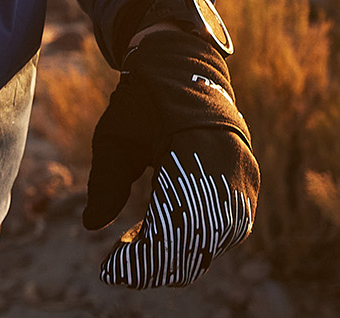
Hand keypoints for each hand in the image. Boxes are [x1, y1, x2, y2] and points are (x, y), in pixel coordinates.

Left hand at [82, 28, 258, 287]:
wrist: (187, 70)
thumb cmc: (145, 101)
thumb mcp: (114, 134)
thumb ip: (104, 180)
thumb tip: (91, 224)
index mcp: (193, 144)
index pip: (173, 221)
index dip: (144, 255)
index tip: (112, 268)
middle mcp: (228, 162)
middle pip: (200, 239)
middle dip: (159, 262)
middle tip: (123, 269)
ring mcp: (244, 174)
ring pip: (218, 240)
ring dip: (179, 255)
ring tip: (141, 254)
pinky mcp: (248, 183)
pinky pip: (229, 229)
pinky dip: (197, 243)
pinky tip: (163, 238)